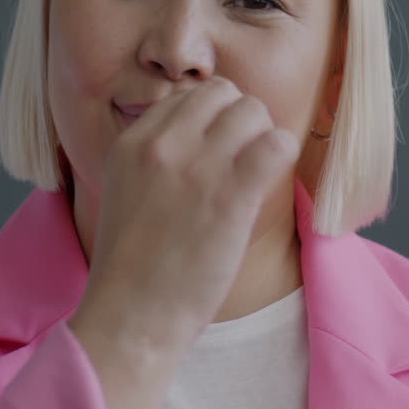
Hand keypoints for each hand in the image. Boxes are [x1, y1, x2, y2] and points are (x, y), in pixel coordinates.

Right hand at [71, 75, 300, 352]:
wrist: (132, 316)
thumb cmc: (133, 267)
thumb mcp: (126, 192)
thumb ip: (156, 157)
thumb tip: (204, 134)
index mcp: (132, 142)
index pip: (186, 96)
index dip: (210, 120)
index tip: (216, 151)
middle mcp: (163, 144)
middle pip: (223, 93)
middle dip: (240, 120)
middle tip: (242, 160)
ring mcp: (198, 166)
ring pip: (253, 111)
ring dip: (263, 138)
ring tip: (255, 175)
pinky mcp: (231, 194)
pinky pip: (277, 145)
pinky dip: (282, 158)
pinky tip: (268, 184)